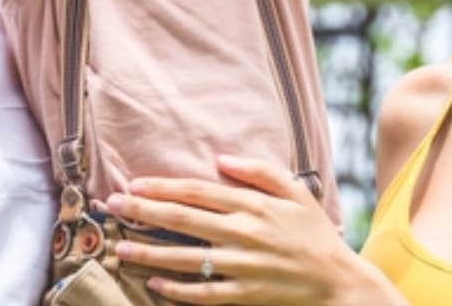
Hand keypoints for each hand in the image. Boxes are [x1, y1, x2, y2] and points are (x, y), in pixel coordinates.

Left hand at [105, 155, 401, 304]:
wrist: (339, 282)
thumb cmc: (315, 233)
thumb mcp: (295, 191)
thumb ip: (258, 171)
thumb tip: (221, 159)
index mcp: (251, 205)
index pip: (196, 192)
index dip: (161, 188)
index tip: (133, 184)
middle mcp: (242, 233)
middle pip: (182, 220)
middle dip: (142, 212)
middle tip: (112, 207)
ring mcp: (242, 266)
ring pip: (185, 258)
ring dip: (149, 252)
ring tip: (120, 247)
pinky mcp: (245, 294)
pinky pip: (204, 293)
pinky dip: (178, 290)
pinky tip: (154, 284)